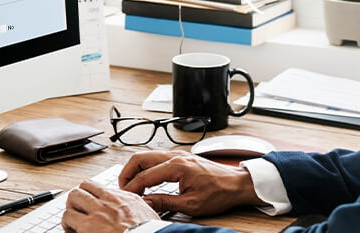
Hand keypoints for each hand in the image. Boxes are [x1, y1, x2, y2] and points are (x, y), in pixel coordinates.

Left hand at [61, 180, 159, 232]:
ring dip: (70, 210)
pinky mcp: (88, 226)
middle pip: (82, 188)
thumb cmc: (149, 232)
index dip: (89, 194)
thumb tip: (141, 208)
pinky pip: (68, 217)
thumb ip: (139, 207)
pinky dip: (67, 225)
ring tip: (72, 223)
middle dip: (76, 199)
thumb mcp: (148, 214)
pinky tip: (72, 232)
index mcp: (123, 198)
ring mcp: (97, 212)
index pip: (97, 186)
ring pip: (72, 198)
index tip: (89, 203)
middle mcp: (108, 201)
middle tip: (77, 211)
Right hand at [119, 151, 263, 215]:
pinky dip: (146, 168)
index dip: (132, 188)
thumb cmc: (219, 193)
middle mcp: (175, 156)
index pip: (144, 176)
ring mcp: (177, 154)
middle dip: (127, 173)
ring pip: (147, 156)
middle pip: (140, 158)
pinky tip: (146, 180)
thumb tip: (146, 203)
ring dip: (135, 169)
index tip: (125, 198)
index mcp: (177, 166)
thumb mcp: (191, 205)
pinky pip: (156, 158)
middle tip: (123, 189)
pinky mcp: (180, 157)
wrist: (236, 184)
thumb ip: (165, 203)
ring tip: (132, 186)